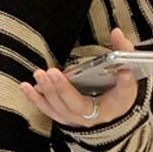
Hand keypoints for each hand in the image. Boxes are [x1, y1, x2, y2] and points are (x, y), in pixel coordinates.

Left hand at [20, 28, 138, 127]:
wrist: (108, 113)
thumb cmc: (117, 93)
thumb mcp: (126, 74)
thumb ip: (124, 52)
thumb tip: (116, 33)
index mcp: (112, 107)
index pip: (117, 96)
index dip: (122, 84)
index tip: (123, 72)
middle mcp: (92, 117)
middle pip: (75, 105)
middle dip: (62, 89)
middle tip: (52, 72)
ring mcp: (74, 119)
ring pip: (58, 108)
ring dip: (46, 92)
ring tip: (38, 75)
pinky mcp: (61, 116)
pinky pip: (47, 109)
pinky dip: (35, 99)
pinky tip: (26, 86)